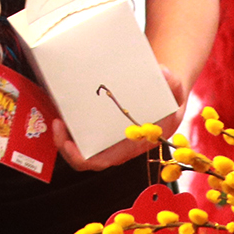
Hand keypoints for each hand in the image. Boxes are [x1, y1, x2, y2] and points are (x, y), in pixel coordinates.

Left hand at [52, 66, 186, 171]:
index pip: (100, 161)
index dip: (81, 157)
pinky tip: (65, 103)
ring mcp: (106, 134)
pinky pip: (81, 127)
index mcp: (130, 145)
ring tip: (58, 112)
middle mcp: (114, 144)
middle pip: (83, 156)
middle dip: (65, 145)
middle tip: (58, 122)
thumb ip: (173, 84)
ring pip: (79, 142)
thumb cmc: (169, 103)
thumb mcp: (175, 94)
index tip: (68, 143)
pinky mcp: (101, 122)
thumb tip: (164, 73)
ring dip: (64, 133)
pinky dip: (70, 119)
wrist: (166, 96)